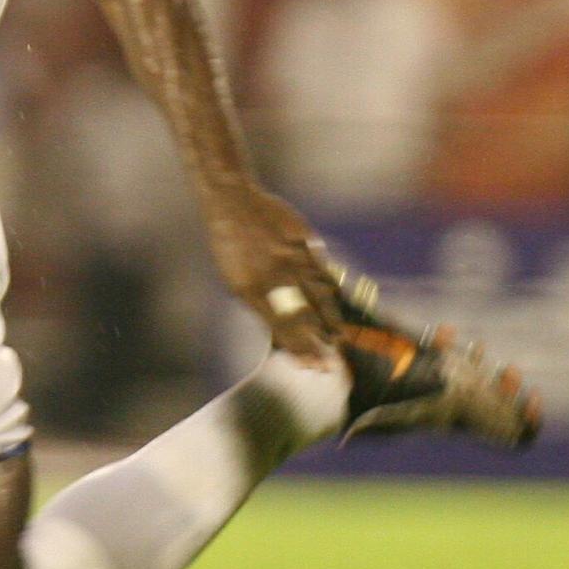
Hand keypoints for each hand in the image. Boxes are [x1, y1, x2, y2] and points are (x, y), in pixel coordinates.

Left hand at [202, 183, 346, 359]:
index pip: (278, 326)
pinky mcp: (304, 242)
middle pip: (302, 316)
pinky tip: (339, 304)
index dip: (297, 347)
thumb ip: (257, 303)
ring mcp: (291, 258)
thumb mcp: (234, 278)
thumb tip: (279, 330)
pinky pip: (322, 271)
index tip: (310, 366)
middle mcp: (272, 275)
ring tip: (339, 338)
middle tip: (330, 362)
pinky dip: (332, 289)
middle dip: (317, 342)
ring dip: (330, 319)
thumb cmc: (229, 244)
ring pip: (317, 295)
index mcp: (248, 288)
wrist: (232, 202)